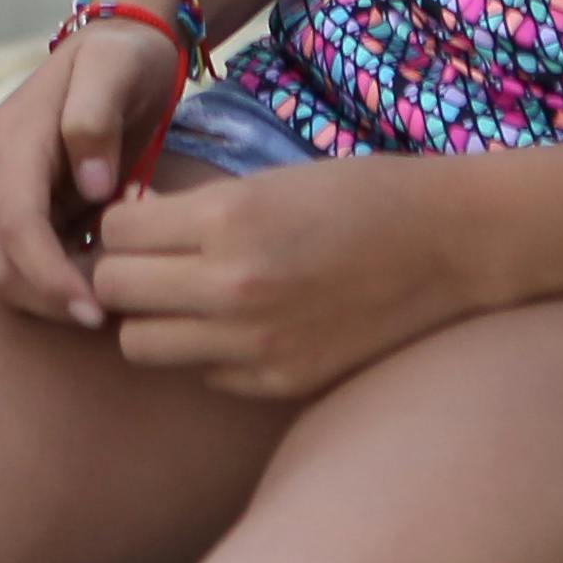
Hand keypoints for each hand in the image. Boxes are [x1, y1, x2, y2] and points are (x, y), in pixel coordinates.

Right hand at [0, 16, 194, 329]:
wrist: (113, 49)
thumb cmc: (121, 61)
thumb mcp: (117, 70)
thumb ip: (96, 118)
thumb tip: (90, 186)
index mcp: (8, 139)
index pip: (18, 227)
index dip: (51, 277)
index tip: (97, 310)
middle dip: (46, 301)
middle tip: (104, 318)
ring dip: (44, 299)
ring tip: (102, 304)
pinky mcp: (0, 207)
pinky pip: (12, 263)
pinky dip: (46, 284)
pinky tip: (90, 283)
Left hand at [87, 148, 505, 401]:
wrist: (450, 246)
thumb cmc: (360, 197)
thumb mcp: (269, 181)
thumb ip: (196, 211)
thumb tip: (123, 230)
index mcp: (230, 218)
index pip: (115, 232)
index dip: (118, 224)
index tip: (136, 222)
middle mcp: (233, 285)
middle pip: (111, 291)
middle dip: (118, 274)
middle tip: (146, 263)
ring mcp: (254, 343)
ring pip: (139, 344)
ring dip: (150, 319)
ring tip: (183, 299)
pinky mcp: (278, 382)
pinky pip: (200, 372)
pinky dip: (204, 351)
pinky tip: (238, 325)